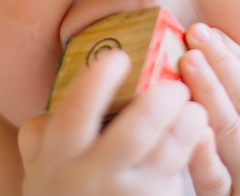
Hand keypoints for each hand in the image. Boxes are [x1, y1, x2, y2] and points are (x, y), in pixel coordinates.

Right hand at [18, 49, 214, 195]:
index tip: (119, 57)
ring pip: (168, 155)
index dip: (98, 82)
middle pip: (135, 134)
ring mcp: (129, 195)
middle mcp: (94, 177)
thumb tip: (61, 93)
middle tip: (174, 84)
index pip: (76, 113)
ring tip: (195, 106)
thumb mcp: (40, 164)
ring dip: (187, 125)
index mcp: (59, 157)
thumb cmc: (61, 190)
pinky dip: (195, 149)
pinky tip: (200, 132)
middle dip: (159, 102)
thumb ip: (42, 131)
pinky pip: (180, 175)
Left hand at [181, 24, 239, 194]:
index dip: (233, 56)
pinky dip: (206, 155)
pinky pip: (217, 180)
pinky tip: (195, 131)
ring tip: (189, 61)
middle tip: (197, 33)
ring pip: (232, 130)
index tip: (209, 29)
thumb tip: (227, 66)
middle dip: (220, 64)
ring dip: (210, 92)